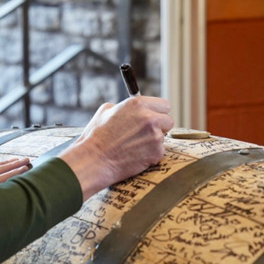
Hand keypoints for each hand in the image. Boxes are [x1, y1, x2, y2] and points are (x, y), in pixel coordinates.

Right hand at [58, 95, 173, 199]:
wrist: (95, 159)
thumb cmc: (96, 136)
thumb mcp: (105, 111)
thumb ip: (124, 106)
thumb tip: (133, 109)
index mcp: (137, 104)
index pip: (164, 105)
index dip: (158, 112)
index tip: (154, 117)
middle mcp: (149, 118)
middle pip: (169, 120)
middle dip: (160, 126)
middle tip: (146, 132)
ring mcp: (155, 136)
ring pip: (164, 137)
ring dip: (153, 141)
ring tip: (134, 145)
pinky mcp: (157, 152)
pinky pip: (160, 151)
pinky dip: (150, 154)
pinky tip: (135, 154)